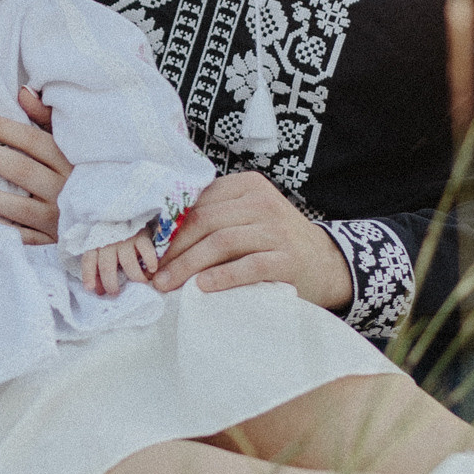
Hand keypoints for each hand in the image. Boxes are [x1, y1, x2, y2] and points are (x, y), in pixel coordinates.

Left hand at [0, 84, 70, 240]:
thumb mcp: (72, 141)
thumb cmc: (85, 170)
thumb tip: (23, 91)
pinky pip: (25, 237)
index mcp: (69, 159)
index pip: (30, 139)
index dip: (0, 128)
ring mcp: (59, 216)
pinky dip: (2, 229)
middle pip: (20, 168)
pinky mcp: (55, 239)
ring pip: (19, 206)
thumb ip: (48, 117)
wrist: (115, 214)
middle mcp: (65, 187)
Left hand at [78, 227, 161, 296]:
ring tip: (140, 283)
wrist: (130, 210)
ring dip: (134, 277)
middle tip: (116, 293)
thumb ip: (97, 267)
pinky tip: (152, 269)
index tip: (90, 289)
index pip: (88, 259)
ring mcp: (125, 238)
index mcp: (96, 243)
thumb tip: (97, 290)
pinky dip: (150, 261)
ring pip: (127, 262)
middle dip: (111, 284)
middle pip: (107, 267)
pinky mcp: (141, 234)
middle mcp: (108, 241)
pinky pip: (146, 250)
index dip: (88, 275)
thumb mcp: (101, 247)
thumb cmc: (113, 234)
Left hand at [154, 176, 354, 308]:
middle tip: (154, 273)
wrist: (323, 263)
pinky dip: (223, 276)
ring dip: (189, 265)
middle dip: (174, 250)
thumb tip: (158, 236)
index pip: (199, 203)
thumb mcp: (246, 217)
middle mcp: (262, 202)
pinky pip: (249, 265)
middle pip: (206, 222)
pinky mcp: (287, 259)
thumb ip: (214, 217)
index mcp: (247, 185)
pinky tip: (203, 287)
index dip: (170, 228)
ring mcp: (277, 230)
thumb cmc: (272, 241)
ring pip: (222, 242)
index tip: (150, 249)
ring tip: (168, 284)